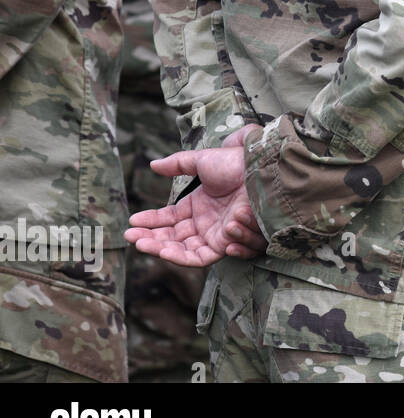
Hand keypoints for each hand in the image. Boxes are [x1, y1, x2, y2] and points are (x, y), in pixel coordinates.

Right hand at [124, 125, 265, 265]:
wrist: (260, 172)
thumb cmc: (235, 164)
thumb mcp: (202, 160)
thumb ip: (178, 164)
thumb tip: (153, 165)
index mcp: (198, 204)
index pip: (169, 218)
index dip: (150, 220)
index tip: (132, 221)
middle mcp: (205, 222)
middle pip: (172, 236)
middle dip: (150, 237)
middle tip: (130, 236)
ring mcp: (214, 234)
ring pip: (182, 249)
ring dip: (160, 248)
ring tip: (141, 244)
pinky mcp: (225, 244)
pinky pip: (201, 257)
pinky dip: (181, 256)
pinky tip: (164, 250)